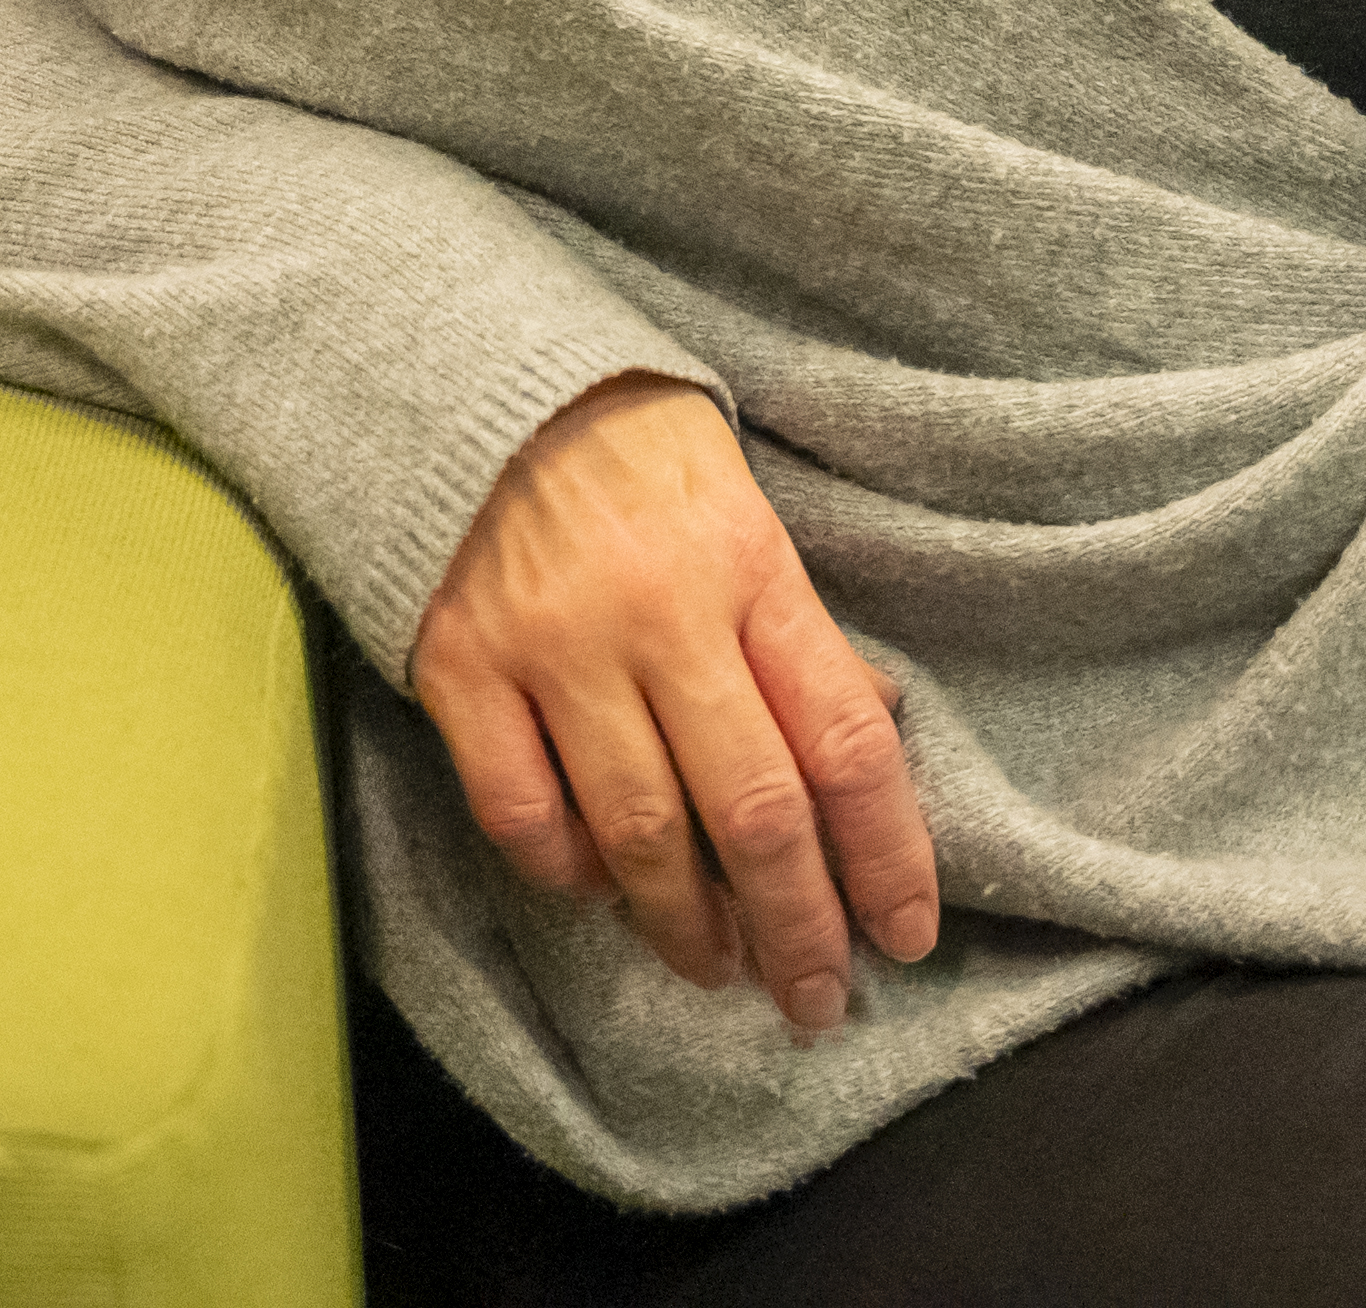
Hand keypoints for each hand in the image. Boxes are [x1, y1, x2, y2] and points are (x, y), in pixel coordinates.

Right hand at [412, 374, 941, 1035]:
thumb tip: (872, 736)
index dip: (887, 852)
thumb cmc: (630, 443)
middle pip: (755, 812)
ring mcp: (555, 647)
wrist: (473, 366)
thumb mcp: (744, 507)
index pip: (845, 739)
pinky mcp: (460, 668)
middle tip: (818, 999)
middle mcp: (661, 616)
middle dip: (799, 928)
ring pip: (641, 831)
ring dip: (688, 924)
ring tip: (715, 965)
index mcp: (750, 569)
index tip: (905, 934)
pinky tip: (595, 888)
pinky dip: (565, 870)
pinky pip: (520, 810)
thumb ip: (796, 628)